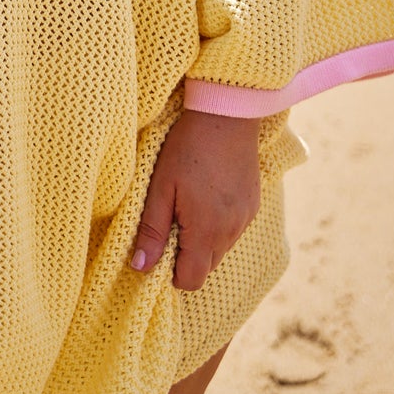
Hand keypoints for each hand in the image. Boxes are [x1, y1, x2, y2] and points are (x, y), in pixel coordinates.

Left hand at [130, 109, 260, 289]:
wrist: (226, 113)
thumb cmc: (187, 147)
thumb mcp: (160, 186)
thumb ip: (151, 230)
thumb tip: (140, 268)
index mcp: (206, 231)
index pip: (191, 280)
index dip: (170, 272)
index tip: (158, 247)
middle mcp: (231, 232)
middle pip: (205, 266)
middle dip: (185, 255)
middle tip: (169, 220)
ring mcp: (245, 219)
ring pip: (219, 249)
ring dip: (201, 239)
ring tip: (187, 203)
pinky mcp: (253, 205)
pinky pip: (232, 230)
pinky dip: (217, 224)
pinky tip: (206, 195)